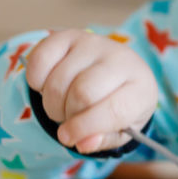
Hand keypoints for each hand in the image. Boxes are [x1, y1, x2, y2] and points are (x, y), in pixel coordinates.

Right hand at [24, 29, 156, 153]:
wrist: (117, 74)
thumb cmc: (119, 107)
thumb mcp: (119, 131)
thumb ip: (103, 140)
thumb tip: (84, 142)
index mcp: (141, 87)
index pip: (114, 109)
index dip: (85, 127)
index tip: (68, 137)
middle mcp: (121, 59)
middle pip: (82, 93)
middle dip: (68, 115)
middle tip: (69, 119)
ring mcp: (94, 43)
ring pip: (58, 81)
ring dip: (51, 103)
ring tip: (63, 105)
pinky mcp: (69, 36)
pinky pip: (39, 60)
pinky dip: (36, 81)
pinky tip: (49, 85)